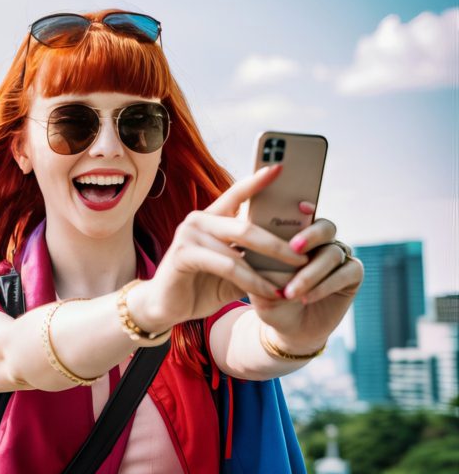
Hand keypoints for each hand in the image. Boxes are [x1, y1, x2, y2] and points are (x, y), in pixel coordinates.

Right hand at [130, 164, 308, 327]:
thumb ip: (255, 258)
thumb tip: (294, 255)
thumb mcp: (235, 269)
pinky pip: (228, 266)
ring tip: (291, 286)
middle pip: (247, 225)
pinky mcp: (183, 253)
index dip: (258, 180)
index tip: (280, 167)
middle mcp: (199, 219)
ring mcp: (189, 234)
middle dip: (280, 243)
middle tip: (304, 258)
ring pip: (240, 248)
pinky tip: (269, 293)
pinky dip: (253, 282)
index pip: (238, 193)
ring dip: (269, 271)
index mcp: (212, 217)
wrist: (168, 306)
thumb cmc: (203, 285)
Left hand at [249, 205, 363, 353]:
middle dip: (311, 235)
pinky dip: (324, 285)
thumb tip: (253, 248)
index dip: (305, 207)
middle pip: (325, 226)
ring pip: (332, 253)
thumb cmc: (270, 299)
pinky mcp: (352, 274)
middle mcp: (320, 240)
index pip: (302, 213)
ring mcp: (338, 255)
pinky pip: (346, 272)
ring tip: (290, 292)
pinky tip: (307, 297)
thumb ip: (257, 264)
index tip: (300, 205)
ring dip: (310, 273)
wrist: (288, 328)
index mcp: (296, 233)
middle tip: (295, 247)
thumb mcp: (257, 283)